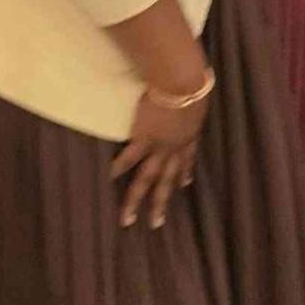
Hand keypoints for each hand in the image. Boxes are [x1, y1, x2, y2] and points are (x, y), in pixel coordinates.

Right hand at [110, 87, 209, 229]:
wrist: (181, 81)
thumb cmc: (192, 82)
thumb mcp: (197, 97)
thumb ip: (191, 103)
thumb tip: (191, 94)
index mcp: (190, 135)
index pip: (187, 159)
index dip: (184, 173)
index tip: (184, 185)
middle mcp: (175, 147)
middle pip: (167, 180)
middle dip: (160, 202)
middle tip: (155, 223)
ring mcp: (160, 146)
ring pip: (147, 179)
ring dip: (135, 200)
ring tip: (126, 219)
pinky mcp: (144, 138)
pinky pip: (129, 158)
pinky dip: (118, 168)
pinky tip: (108, 179)